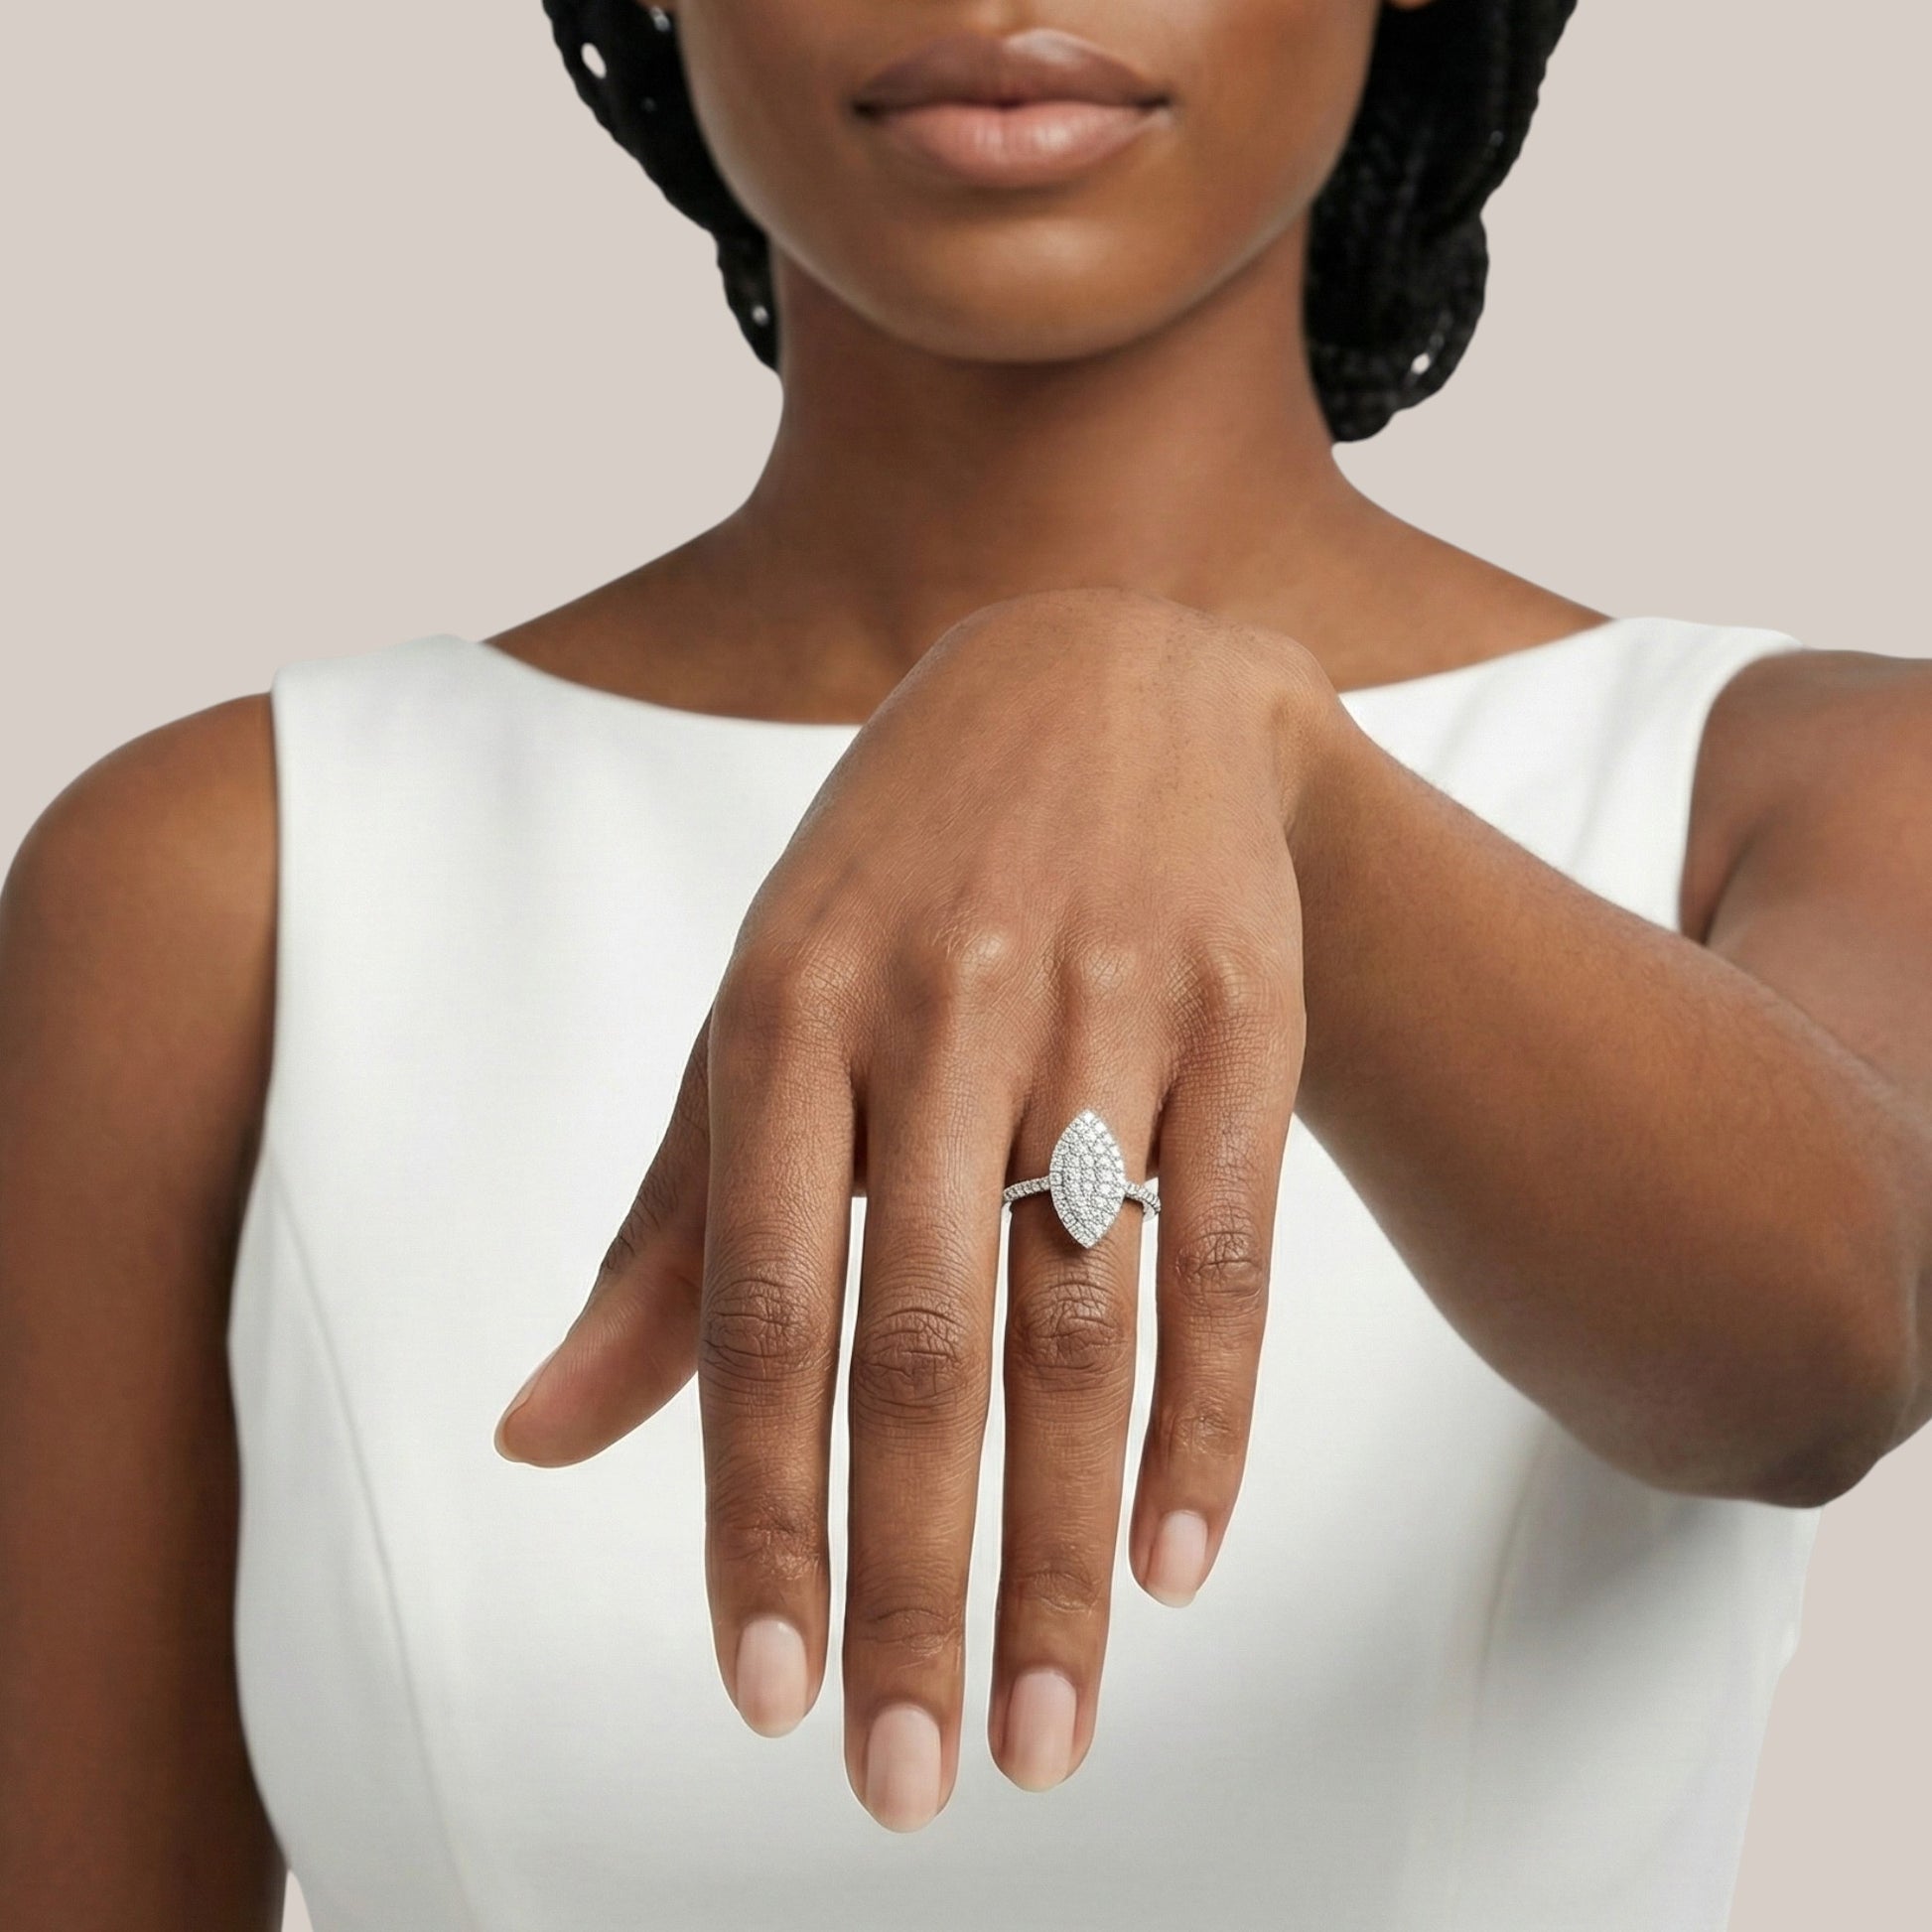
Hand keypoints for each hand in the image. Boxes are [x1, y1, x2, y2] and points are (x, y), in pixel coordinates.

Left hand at [496, 587, 1338, 1827]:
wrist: (1110, 679)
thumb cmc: (898, 871)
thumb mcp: (760, 1007)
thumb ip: (666, 1229)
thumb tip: (537, 1442)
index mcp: (784, 1012)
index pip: (755, 1311)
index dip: (755, 1516)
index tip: (766, 1698)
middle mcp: (939, 1012)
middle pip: (923, 1348)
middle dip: (917, 1587)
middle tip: (916, 1785)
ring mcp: (1106, 1008)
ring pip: (1082, 1326)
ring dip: (1065, 1553)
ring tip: (1052, 1731)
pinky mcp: (1243, 1015)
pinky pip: (1229, 1250)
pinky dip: (1207, 1420)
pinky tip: (1176, 1565)